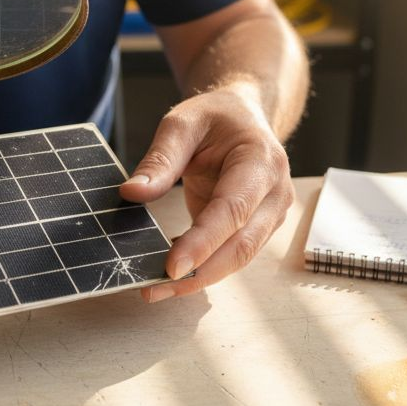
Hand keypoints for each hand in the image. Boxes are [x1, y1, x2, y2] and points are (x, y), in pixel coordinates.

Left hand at [119, 82, 293, 301]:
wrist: (243, 117)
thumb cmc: (216, 117)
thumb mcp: (183, 122)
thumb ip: (160, 158)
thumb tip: (132, 193)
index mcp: (261, 161)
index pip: (233, 210)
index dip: (203, 242)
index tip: (172, 267)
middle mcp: (275, 194)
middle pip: (241, 245)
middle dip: (199, 273)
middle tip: (153, 288)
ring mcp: (270, 215)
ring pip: (238, 258)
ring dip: (198, 278)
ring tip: (154, 287)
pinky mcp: (256, 229)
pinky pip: (230, 255)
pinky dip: (201, 267)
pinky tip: (170, 271)